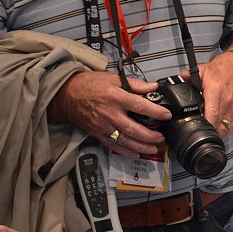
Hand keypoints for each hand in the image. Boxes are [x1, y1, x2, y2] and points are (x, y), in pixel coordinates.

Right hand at [48, 71, 168, 156]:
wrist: (66, 95)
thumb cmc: (88, 85)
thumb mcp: (112, 78)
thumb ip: (135, 84)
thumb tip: (153, 88)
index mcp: (115, 97)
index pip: (140, 106)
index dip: (155, 112)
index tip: (166, 115)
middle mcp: (109, 113)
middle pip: (133, 128)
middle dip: (150, 135)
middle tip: (161, 137)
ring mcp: (102, 125)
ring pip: (124, 140)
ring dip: (140, 146)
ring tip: (153, 147)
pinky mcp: (97, 133)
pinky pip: (113, 145)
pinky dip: (125, 151)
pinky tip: (136, 153)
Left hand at [182, 52, 232, 139]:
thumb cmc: (220, 71)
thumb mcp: (202, 70)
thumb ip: (188, 76)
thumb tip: (178, 79)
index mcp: (216, 91)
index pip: (211, 113)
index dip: (204, 124)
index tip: (196, 129)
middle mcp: (227, 101)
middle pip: (216, 123)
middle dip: (205, 129)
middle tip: (196, 130)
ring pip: (224, 128)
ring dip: (214, 131)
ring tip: (205, 130)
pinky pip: (230, 128)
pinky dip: (222, 130)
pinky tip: (215, 128)